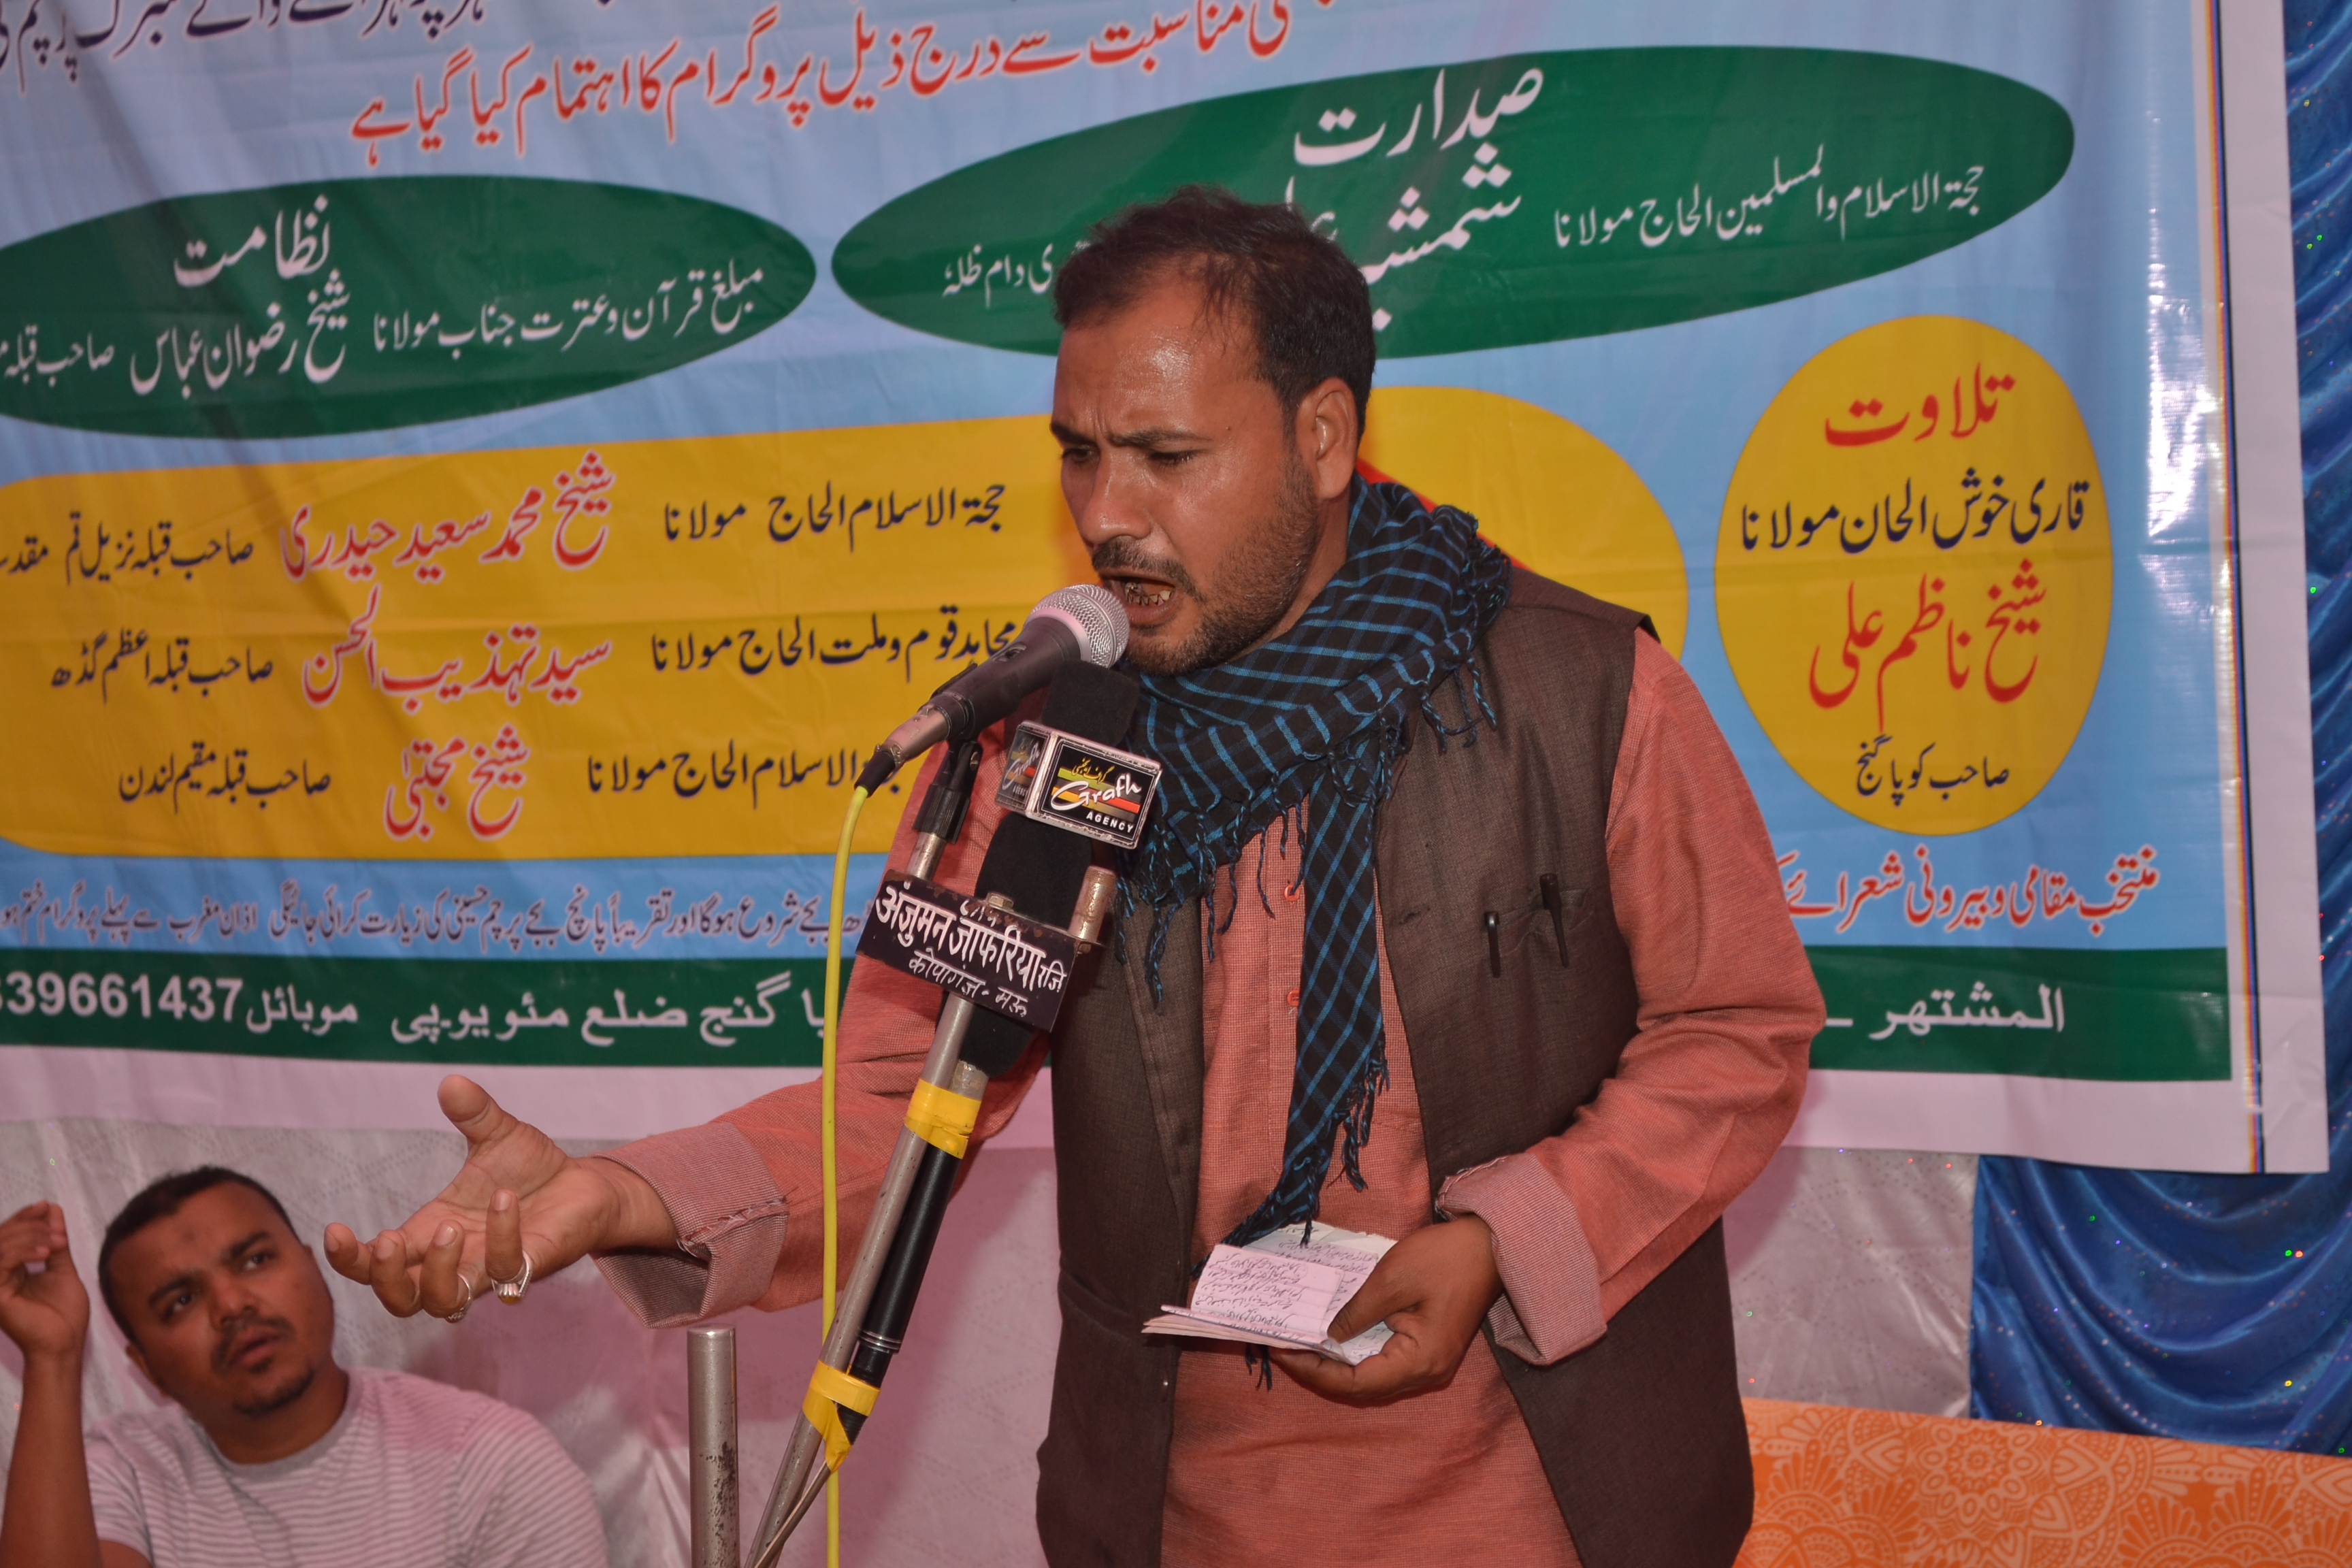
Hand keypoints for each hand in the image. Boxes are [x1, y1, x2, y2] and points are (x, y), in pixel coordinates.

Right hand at [0, 1202, 90, 1363]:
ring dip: (29, 1236)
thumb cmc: (65, 1313)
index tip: (46, 1205)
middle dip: (28, 1224)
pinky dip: (22, 1251)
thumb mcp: (62, 1268)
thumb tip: (52, 1210)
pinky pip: (0, 1263)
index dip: (24, 1218)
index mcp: (11, 1271)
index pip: (9, 1236)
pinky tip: (45, 1252)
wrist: (65, 1343)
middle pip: (0, 1237)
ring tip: (56, 1242)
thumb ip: (55, 1241)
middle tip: (55, 1225)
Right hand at [324, 1075, 674, 1319]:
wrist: (585, 1184)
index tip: (335, 1230)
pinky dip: (501, 1236)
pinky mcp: (527, 1269)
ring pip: (445, 1304)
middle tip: (389, 1240)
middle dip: (386, 1278)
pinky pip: (504, 1271)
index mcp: (431, 1232)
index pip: (375, 1264)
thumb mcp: (498, 1134)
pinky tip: (505, 1199)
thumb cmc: (532, 1168)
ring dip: (439, 1271)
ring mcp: (489, 1270)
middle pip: (401, 1301)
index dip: (349, 1260)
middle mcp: (455, 1259)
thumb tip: (451, 1082)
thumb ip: (474, 1114)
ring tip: (451, 1227)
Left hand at [1271, 1216, 1501, 1404]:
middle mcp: (1426, 1372)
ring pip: (1373, 1377)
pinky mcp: (1429, 1348)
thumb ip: (1356, 1313)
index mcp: (1419, 1361)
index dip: (1316, 1371)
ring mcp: (1430, 1363)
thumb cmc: (1444, 1258)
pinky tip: (1332, 1337)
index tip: (1284, 1350)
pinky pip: (1385, 1361)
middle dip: (1321, 1371)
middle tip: (1284, 1348)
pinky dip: (1356, 1354)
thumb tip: (1327, 1337)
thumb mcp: (1391, 1280)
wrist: (1491, 1245)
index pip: (1356, 1383)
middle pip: (1364, 1386)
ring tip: (1301, 1345)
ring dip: (1337, 1365)